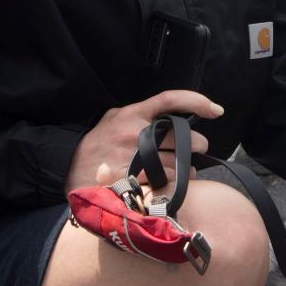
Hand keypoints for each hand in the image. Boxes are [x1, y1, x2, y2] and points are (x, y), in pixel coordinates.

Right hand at [64, 90, 222, 194]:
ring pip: (180, 164)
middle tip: (198, 148)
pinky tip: (177, 185)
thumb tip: (167, 112)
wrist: (69, 168)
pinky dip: (178, 185)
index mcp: (132, 114)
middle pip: (183, 137)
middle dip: (197, 144)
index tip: (216, 109)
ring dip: (190, 169)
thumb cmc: (95, 144)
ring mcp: (135, 158)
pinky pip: (168, 183)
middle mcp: (136, 134)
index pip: (171, 100)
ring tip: (188, 170)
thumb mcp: (112, 118)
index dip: (197, 101)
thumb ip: (138, 114)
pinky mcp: (134, 180)